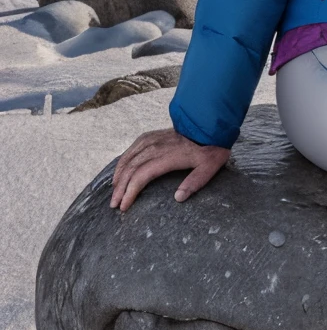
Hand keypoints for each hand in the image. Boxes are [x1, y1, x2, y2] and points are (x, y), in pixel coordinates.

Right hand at [110, 128, 230, 211]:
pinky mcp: (151, 136)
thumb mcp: (209, 167)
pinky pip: (132, 148)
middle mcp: (156, 147)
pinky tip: (120, 170)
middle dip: (120, 188)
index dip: (130, 192)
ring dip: (118, 175)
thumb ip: (194, 182)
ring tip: (114, 191)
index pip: (142, 176)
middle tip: (114, 204)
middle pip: (131, 169)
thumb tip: (178, 198)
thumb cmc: (210, 148)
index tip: (124, 206)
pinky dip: (123, 161)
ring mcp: (152, 140)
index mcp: (168, 157)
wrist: (209, 123)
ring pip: (128, 158)